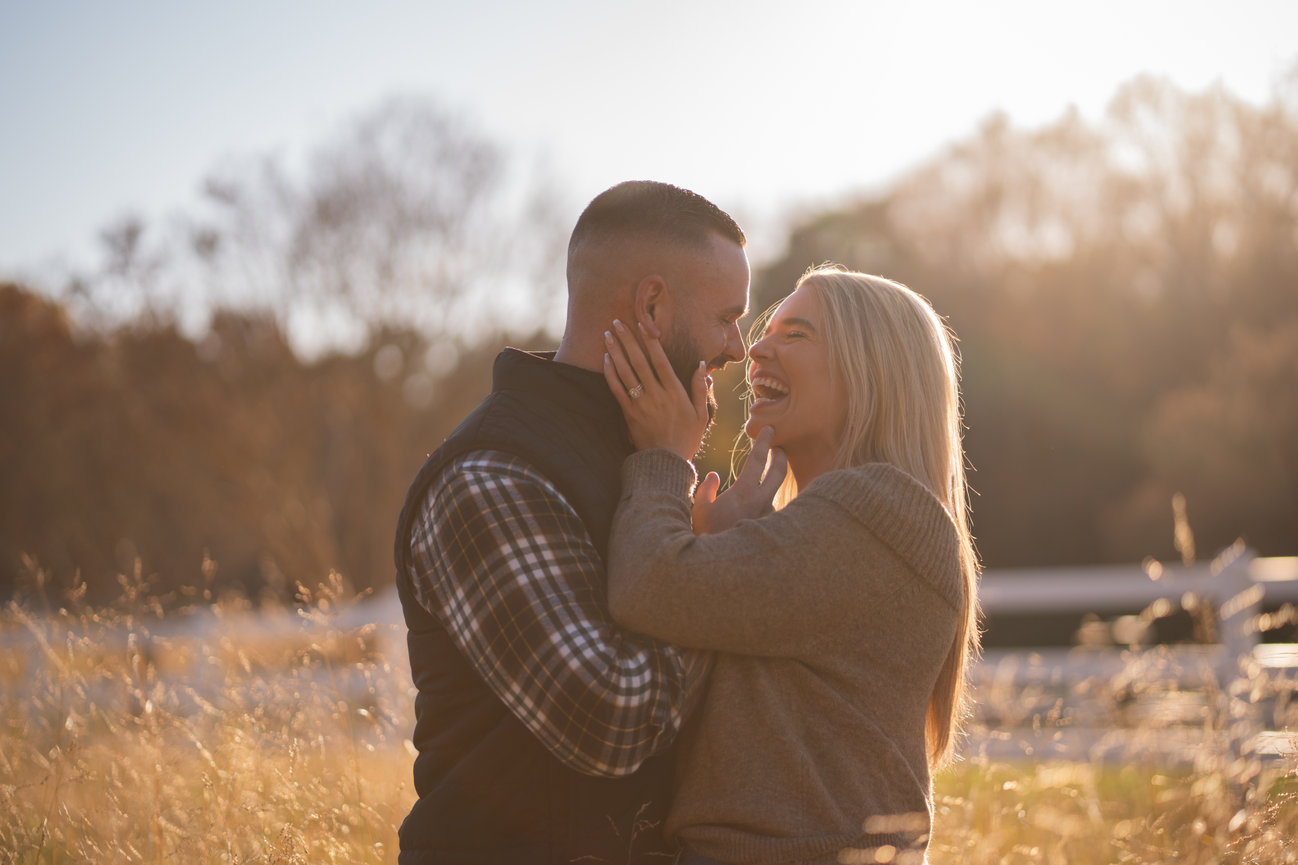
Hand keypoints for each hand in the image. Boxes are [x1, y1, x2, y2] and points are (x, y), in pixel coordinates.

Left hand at [603, 319, 709, 459]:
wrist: (666, 463)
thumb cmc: (686, 438)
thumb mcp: (701, 414)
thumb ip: (700, 388)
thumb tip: (701, 364)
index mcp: (675, 392)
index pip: (660, 360)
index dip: (650, 341)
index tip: (643, 324)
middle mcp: (657, 394)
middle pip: (639, 361)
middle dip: (628, 339)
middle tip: (617, 321)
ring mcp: (641, 404)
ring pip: (626, 372)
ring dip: (616, 351)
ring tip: (608, 334)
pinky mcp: (628, 414)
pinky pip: (617, 389)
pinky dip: (610, 373)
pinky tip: (606, 359)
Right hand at [692, 426, 787, 533]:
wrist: (718, 564)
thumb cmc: (705, 534)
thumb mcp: (700, 508)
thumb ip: (707, 489)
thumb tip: (715, 476)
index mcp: (744, 492)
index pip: (758, 460)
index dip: (764, 442)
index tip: (770, 429)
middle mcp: (761, 502)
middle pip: (779, 472)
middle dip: (780, 457)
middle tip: (779, 449)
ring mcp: (769, 517)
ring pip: (775, 494)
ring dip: (772, 486)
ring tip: (768, 481)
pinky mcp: (771, 529)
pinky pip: (772, 513)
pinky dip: (768, 507)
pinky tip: (760, 510)